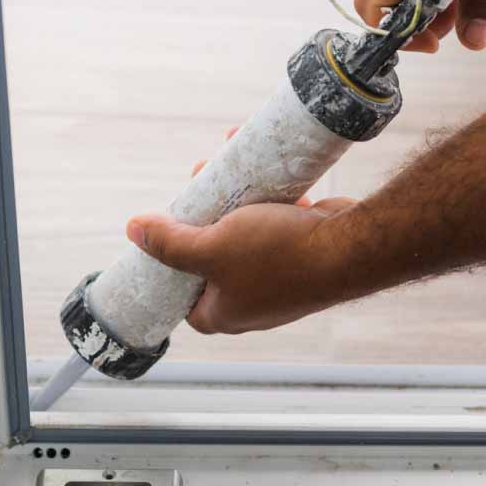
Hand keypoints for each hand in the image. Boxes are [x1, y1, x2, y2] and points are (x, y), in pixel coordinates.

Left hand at [124, 151, 362, 334]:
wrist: (351, 247)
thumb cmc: (281, 255)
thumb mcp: (212, 246)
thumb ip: (170, 243)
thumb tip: (134, 230)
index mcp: (226, 314)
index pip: (184, 299)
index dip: (171, 267)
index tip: (169, 234)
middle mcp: (253, 302)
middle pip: (213, 259)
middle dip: (205, 219)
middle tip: (200, 189)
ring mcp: (281, 279)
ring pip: (245, 237)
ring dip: (236, 203)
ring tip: (229, 171)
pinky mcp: (304, 255)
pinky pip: (277, 226)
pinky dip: (270, 202)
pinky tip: (267, 177)